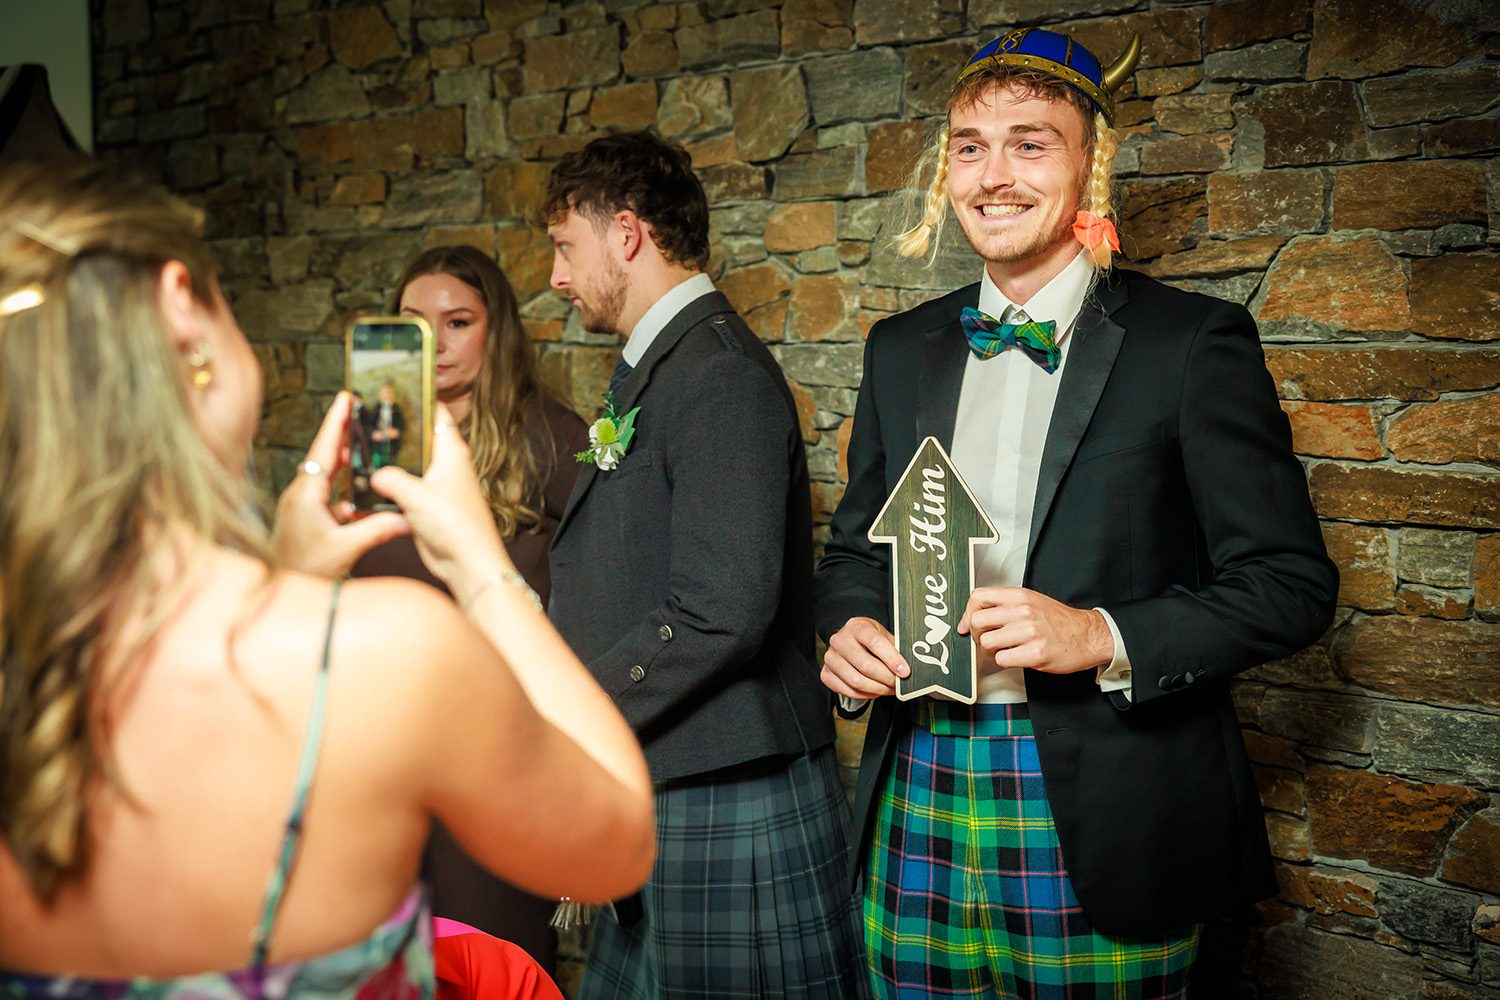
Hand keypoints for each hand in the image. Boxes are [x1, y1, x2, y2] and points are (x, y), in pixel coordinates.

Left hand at [273, 391, 409, 577]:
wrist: (277, 590)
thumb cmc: (305, 570)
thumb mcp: (345, 549)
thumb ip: (377, 529)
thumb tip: (406, 517)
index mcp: (306, 494)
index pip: (324, 450)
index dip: (336, 423)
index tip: (346, 398)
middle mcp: (300, 494)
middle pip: (325, 455)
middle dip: (343, 433)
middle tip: (360, 411)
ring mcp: (302, 505)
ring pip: (327, 474)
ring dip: (346, 460)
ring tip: (365, 442)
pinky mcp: (306, 517)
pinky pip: (328, 494)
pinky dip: (345, 486)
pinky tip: (362, 487)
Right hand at [370, 404, 512, 600]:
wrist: (468, 563)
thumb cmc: (455, 527)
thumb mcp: (417, 497)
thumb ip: (392, 479)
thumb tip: (374, 474)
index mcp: (451, 451)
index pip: (435, 412)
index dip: (417, 398)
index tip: (393, 388)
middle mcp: (446, 463)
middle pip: (417, 437)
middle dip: (394, 432)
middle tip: (365, 422)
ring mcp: (437, 484)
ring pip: (409, 463)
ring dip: (390, 462)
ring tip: (361, 450)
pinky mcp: (428, 504)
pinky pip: (406, 486)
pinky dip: (391, 484)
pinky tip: (370, 483)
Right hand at [821, 617, 909, 699]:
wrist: (850, 641)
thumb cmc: (870, 639)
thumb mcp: (884, 635)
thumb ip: (896, 648)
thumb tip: (912, 665)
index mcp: (856, 626)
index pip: (875, 642)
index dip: (892, 659)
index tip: (905, 672)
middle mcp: (840, 640)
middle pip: (865, 665)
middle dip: (886, 678)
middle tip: (899, 684)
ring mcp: (830, 657)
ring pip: (856, 681)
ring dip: (877, 689)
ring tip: (889, 689)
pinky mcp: (826, 673)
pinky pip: (847, 691)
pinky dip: (865, 695)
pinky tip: (875, 691)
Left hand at [957, 587, 1112, 673]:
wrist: (1089, 636)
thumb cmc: (1060, 621)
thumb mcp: (1032, 601)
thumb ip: (1006, 605)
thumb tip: (974, 616)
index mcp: (1020, 596)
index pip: (978, 596)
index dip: (967, 612)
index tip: (967, 624)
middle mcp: (1023, 611)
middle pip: (976, 622)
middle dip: (977, 635)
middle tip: (987, 640)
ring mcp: (1029, 632)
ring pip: (987, 643)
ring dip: (992, 650)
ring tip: (1006, 649)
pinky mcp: (1035, 653)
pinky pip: (1002, 659)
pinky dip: (1005, 661)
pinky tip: (1017, 656)